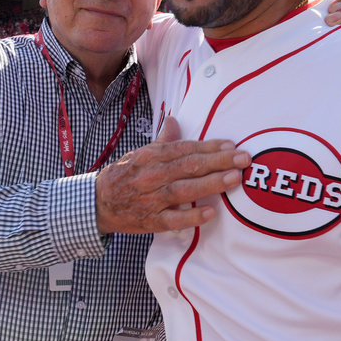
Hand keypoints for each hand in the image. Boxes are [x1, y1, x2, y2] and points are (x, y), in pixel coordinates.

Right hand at [95, 116, 250, 234]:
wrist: (97, 202)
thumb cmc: (123, 175)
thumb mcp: (140, 154)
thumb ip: (162, 140)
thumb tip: (174, 120)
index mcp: (152, 156)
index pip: (185, 148)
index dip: (210, 147)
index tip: (232, 145)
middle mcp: (153, 175)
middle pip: (189, 166)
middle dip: (219, 162)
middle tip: (244, 159)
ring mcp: (152, 198)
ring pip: (185, 189)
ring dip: (211, 184)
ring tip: (234, 179)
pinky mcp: (152, 221)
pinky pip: (174, 219)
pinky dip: (192, 216)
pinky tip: (210, 212)